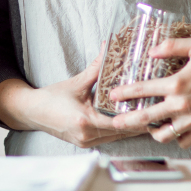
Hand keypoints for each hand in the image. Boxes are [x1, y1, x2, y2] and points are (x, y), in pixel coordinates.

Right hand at [0, 52, 149, 148]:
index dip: (138, 117)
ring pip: (117, 137)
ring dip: (132, 128)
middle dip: (140, 123)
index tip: (154, 109)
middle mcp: (87, 136)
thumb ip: (96, 68)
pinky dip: (120, 130)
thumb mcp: (76, 82)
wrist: (32, 112)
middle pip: (122, 132)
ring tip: (150, 117)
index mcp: (85, 121)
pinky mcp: (86, 144)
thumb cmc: (52, 97)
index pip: (119, 122)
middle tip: (158, 113)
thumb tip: (109, 46)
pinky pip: (109, 138)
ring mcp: (86, 142)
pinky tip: (131, 122)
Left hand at [107, 38, 190, 148]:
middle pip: (147, 117)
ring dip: (151, 131)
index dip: (125, 93)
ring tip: (145, 127)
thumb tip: (151, 52)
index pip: (144, 90)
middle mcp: (182, 105)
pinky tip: (170, 130)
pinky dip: (175, 138)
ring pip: (164, 134)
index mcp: (178, 83)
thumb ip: (171, 46)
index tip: (112, 95)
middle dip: (127, 120)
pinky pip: (183, 140)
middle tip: (115, 122)